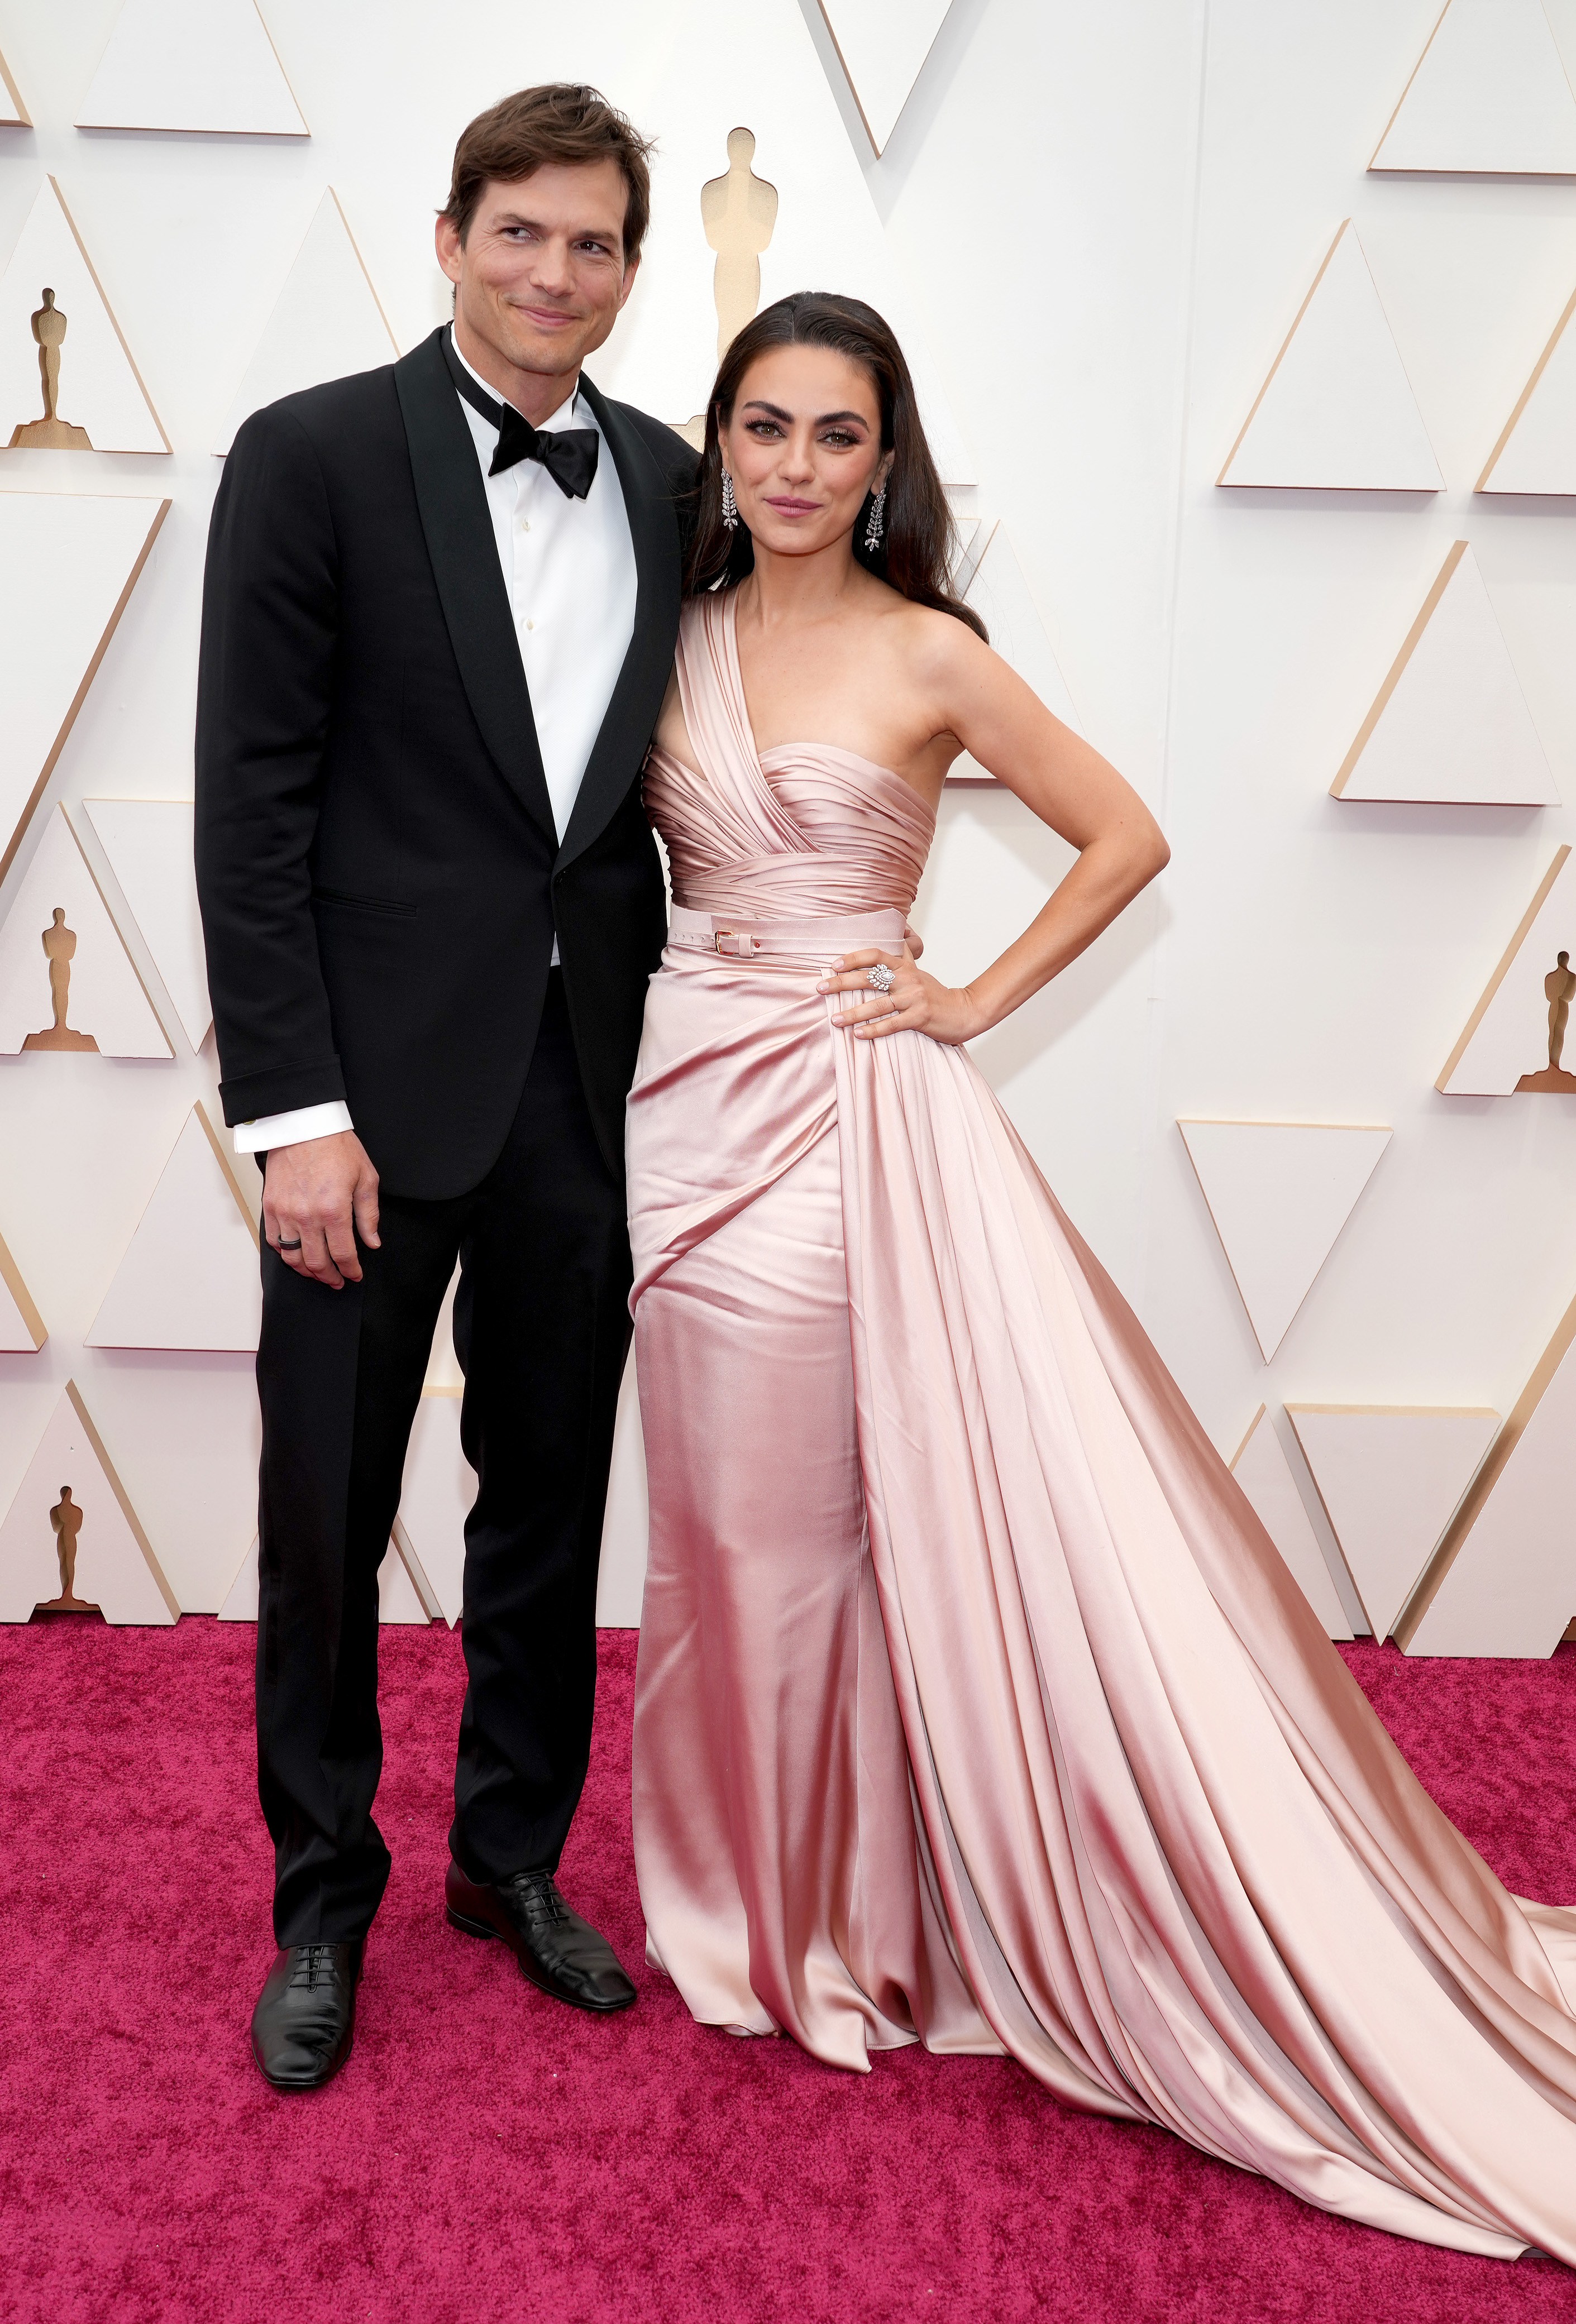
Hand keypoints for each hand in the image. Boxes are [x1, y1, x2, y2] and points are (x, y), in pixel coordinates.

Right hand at [262, 1131, 380, 1289]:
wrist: (303, 1126)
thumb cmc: (337, 1147)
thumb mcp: (365, 1178)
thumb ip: (368, 1215)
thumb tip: (372, 1242)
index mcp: (334, 1210)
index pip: (343, 1255)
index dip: (351, 1270)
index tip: (355, 1276)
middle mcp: (307, 1216)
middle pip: (316, 1262)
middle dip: (329, 1277)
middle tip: (337, 1281)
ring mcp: (285, 1212)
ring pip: (292, 1257)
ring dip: (306, 1270)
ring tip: (317, 1272)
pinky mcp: (270, 1206)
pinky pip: (274, 1241)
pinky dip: (284, 1252)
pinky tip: (296, 1253)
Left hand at [817, 946, 983, 1045]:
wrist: (965, 1011)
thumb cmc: (935, 993)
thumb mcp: (918, 970)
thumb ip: (905, 955)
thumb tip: (899, 932)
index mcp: (905, 967)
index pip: (876, 955)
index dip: (853, 958)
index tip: (833, 965)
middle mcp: (908, 979)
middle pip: (870, 978)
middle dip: (842, 983)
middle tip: (820, 989)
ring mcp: (914, 998)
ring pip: (878, 1004)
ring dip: (854, 1013)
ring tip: (834, 1020)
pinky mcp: (920, 1018)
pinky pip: (892, 1024)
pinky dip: (874, 1030)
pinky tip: (858, 1035)